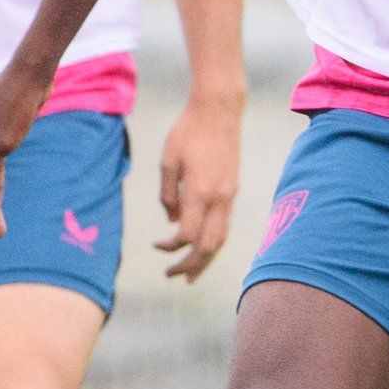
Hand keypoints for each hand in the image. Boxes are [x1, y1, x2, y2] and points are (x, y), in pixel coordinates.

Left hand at [156, 100, 241, 280]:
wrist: (219, 111)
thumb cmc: (188, 132)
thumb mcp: (168, 161)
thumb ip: (168, 195)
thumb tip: (172, 220)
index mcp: (200, 192)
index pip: (186, 235)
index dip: (170, 247)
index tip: (156, 245)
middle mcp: (219, 198)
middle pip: (208, 247)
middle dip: (190, 266)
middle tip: (172, 277)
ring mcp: (229, 195)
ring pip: (220, 239)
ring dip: (205, 260)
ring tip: (191, 275)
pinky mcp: (233, 190)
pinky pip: (225, 225)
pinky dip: (213, 242)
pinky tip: (203, 247)